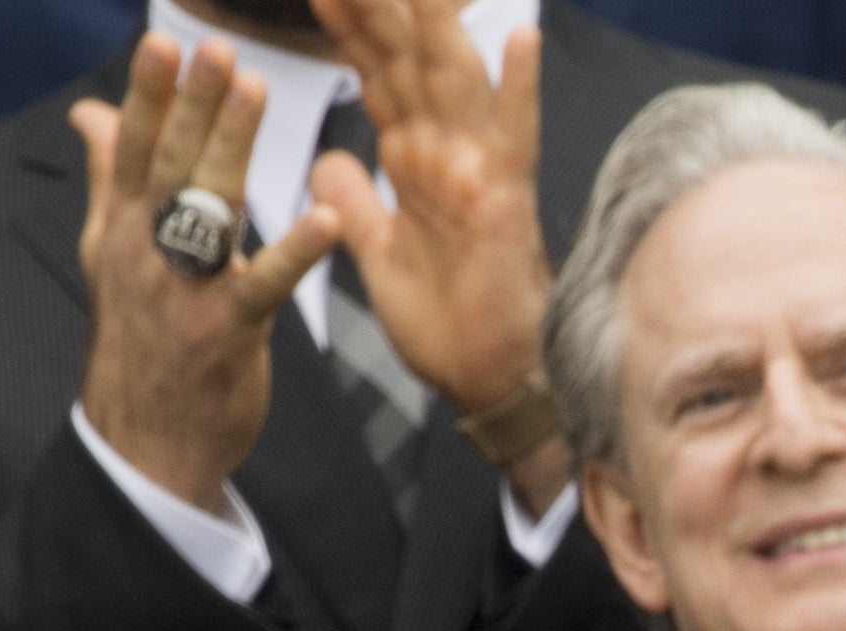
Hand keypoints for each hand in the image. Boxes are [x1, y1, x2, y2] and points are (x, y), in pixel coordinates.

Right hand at [73, 34, 343, 513]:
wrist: (146, 443)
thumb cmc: (140, 339)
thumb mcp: (111, 254)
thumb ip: (109, 177)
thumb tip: (90, 112)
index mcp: (122, 228)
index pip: (134, 149)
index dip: (148, 95)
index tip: (162, 42)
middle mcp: (147, 252)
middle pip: (171, 165)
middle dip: (192, 104)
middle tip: (215, 49)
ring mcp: (186, 291)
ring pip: (210, 208)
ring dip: (233, 147)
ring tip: (255, 91)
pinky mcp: (229, 331)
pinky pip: (265, 285)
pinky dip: (295, 252)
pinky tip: (327, 220)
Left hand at [307, 0, 569, 508]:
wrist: (486, 379)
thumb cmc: (445, 322)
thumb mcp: (378, 255)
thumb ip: (355, 203)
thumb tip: (326, 161)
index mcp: (415, 157)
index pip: (377, 74)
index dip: (349, 26)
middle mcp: (446, 149)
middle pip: (408, 57)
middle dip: (380, 7)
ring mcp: (478, 168)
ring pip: (453, 76)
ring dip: (435, 21)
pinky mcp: (504, 200)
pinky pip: (515, 135)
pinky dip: (519, 88)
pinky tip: (519, 35)